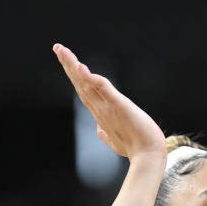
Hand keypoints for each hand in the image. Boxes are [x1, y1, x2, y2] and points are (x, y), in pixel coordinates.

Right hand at [53, 43, 165, 160]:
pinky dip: (92, 78)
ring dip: (74, 67)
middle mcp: (100, 110)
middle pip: (80, 84)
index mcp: (101, 115)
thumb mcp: (116, 140)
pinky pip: (105, 90)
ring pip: (87, 84)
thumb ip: (105, 133)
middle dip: (69, 65)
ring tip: (63, 51)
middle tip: (58, 48)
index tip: (68, 62)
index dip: (75, 77)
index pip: (84, 91)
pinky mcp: (120, 106)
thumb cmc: (136, 149)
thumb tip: (98, 130)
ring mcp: (108, 109)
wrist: (148, 157)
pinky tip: (82, 68)